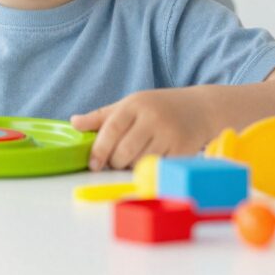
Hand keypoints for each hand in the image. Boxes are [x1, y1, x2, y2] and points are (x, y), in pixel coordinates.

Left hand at [70, 88, 213, 169]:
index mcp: (135, 105)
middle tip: (115, 162)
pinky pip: (157, 168)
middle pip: (124, 151)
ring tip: (133, 159)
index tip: (93, 164)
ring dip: (131, 167)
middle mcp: (152, 118)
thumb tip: (73, 123)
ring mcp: (169, 134)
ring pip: (140, 163)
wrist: (200, 108)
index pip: (111, 130)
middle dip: (115, 162)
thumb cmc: (158, 107)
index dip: (99, 149)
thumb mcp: (129, 105)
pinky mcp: (183, 150)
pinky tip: (149, 161)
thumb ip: (101, 117)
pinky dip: (149, 170)